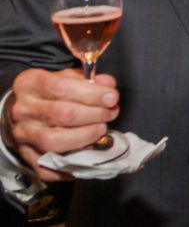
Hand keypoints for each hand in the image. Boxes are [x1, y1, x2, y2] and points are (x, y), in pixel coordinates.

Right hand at [2, 68, 118, 180]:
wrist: (21, 112)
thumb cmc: (49, 93)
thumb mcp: (66, 77)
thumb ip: (89, 80)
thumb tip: (108, 86)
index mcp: (31, 84)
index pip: (62, 88)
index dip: (92, 94)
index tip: (112, 98)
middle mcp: (23, 110)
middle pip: (63, 114)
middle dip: (95, 114)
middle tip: (110, 113)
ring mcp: (23, 134)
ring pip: (54, 141)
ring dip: (86, 136)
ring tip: (100, 129)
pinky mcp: (26, 155)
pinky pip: (47, 166)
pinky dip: (70, 164)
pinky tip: (85, 153)